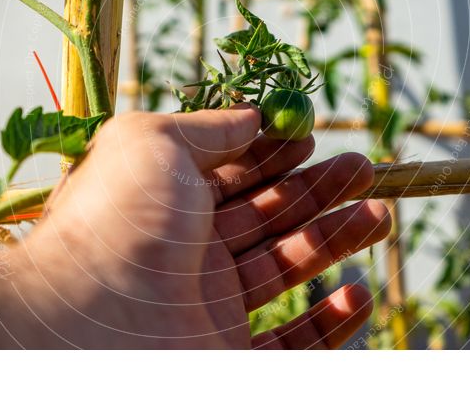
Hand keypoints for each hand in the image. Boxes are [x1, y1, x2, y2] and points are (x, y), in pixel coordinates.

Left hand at [30, 106, 390, 347]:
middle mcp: (189, 253)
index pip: (234, 173)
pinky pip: (294, 345)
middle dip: (318, 189)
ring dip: (336, 239)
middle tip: (363, 168)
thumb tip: (253, 113)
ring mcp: (211, 307)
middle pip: (268, 216)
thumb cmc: (118, 218)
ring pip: (288, 269)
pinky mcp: (231, 357)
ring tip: (380, 211)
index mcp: (168, 202)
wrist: (90, 319)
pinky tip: (360, 291)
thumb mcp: (154, 140)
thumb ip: (208, 126)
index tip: (313, 136)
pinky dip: (332, 322)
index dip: (274, 153)